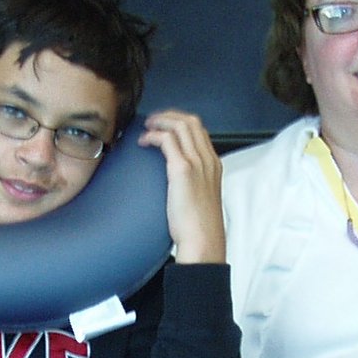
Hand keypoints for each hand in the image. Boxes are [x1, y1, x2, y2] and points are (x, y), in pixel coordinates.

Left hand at [138, 110, 224, 264]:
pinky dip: (153, 136)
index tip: (164, 126)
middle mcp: (208, 160)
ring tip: (146, 127)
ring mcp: (197, 163)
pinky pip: (168, 140)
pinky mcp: (183, 170)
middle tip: (152, 122)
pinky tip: (143, 142)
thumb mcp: (200, 199)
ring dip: (160, 121)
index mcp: (214, 165)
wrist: (203, 241)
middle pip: (191, 121)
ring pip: (181, 125)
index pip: (200, 131)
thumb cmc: (198, 226)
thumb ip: (193, 184)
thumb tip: (176, 182)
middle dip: (169, 116)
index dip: (180, 123)